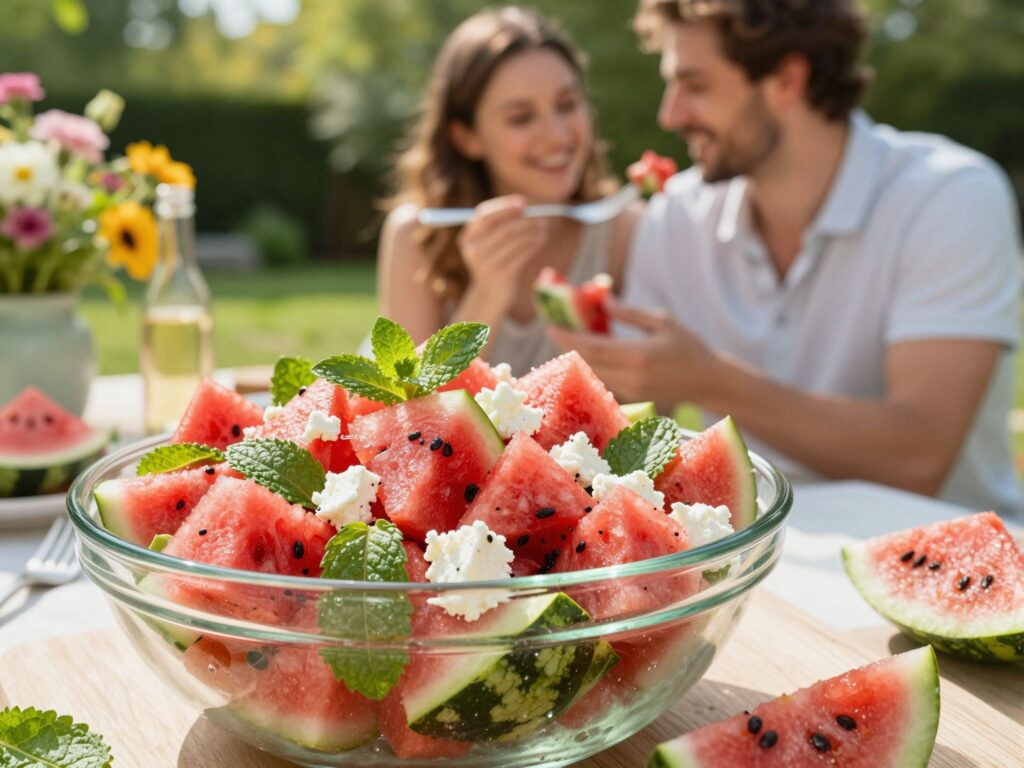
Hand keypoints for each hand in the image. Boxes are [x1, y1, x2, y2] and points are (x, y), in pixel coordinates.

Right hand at [457, 195, 547, 304]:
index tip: (523, 202)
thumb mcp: (488, 244)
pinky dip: (535, 244)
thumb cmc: (493, 263)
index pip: (485, 215)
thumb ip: (500, 225)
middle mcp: (473, 251)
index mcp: (467, 238)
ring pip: (515, 240)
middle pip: (503, 228)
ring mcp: (486, 264)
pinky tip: (542, 239)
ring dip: (533, 231)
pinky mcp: (501, 275)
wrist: (488, 297)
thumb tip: (525, 207)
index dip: (504, 206)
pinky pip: (523, 254)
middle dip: (524, 221)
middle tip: (540, 217)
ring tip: (543, 227)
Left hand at [547, 300, 719, 411]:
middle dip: (569, 345)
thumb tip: (603, 302)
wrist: (708, 382)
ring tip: (572, 334)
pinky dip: (594, 363)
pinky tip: (593, 350)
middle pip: (588, 361)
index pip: (593, 348)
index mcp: (638, 355)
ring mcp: (631, 389)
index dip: (569, 338)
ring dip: (580, 354)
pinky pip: (604, 377)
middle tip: (556, 327)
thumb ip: (630, 314)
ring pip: (593, 371)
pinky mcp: (632, 396)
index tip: (551, 326)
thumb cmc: (689, 347)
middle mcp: (631, 376)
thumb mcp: (663, 322)